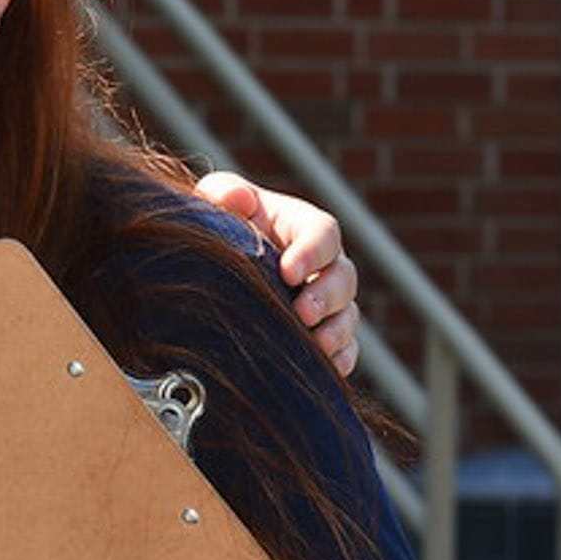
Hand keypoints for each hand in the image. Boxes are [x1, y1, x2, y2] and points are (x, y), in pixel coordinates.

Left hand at [196, 171, 361, 375]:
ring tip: (315, 345)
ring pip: (348, 314)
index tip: (288, 271)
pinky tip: (326, 368)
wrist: (211, 263)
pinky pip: (346, 348)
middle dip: (327, 296)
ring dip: (337, 331)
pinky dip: (341, 358)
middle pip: (344, 276)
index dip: (312, 252)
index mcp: (301, 227)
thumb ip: (224, 191)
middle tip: (302, 312)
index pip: (324, 233)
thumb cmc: (218, 224)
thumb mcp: (215, 201)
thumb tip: (239, 198)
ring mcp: (326, 300)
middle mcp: (322, 264)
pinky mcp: (322, 332)